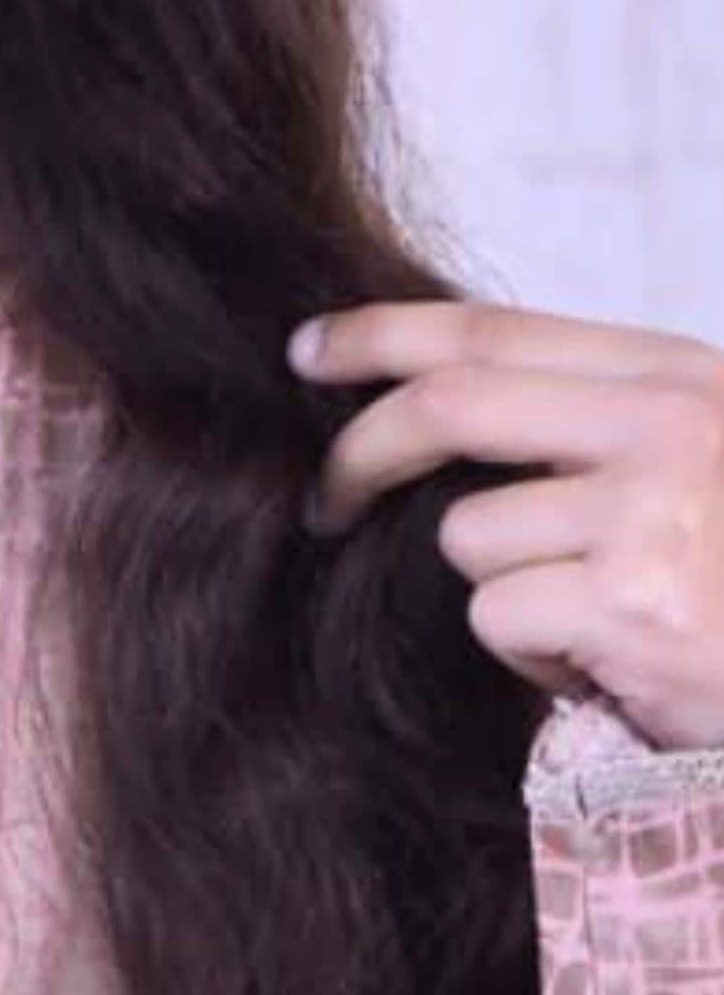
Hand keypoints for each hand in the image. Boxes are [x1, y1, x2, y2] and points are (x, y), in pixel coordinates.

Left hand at [288, 299, 723, 752]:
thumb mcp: (693, 463)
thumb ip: (589, 428)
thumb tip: (437, 414)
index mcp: (679, 378)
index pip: (500, 329)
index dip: (387, 334)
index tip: (309, 348)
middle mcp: (667, 426)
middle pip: (455, 405)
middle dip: (362, 453)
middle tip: (326, 503)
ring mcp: (650, 511)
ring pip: (472, 537)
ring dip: (506, 593)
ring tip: (594, 621)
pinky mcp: (630, 603)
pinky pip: (500, 618)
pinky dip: (535, 657)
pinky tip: (610, 665)